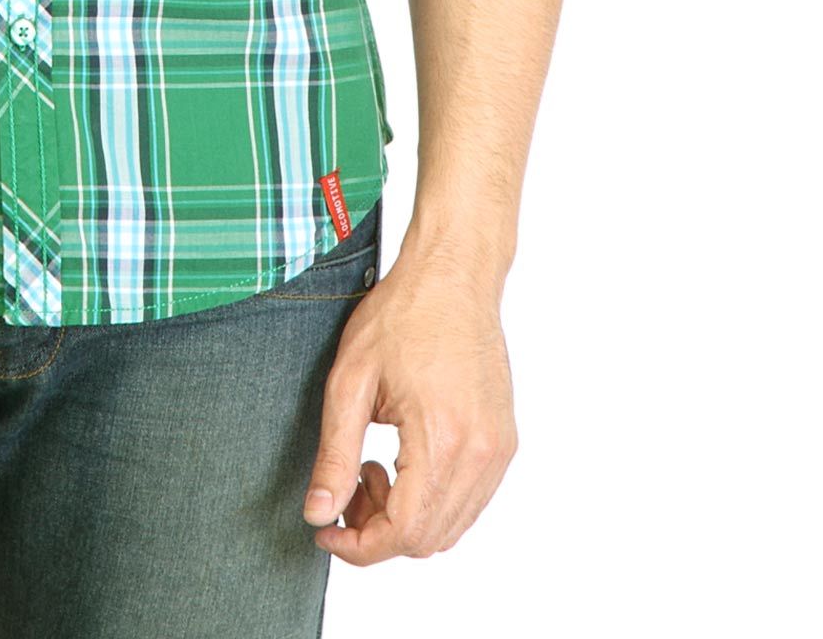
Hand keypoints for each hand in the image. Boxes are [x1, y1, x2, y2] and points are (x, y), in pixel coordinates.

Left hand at [301, 246, 516, 560]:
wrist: (453, 274)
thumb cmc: (403, 314)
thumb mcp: (350, 381)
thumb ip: (335, 454)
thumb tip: (319, 513)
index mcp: (441, 437)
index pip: (404, 531)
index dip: (359, 547)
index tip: (327, 531)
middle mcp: (480, 452)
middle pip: (428, 538)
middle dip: (377, 531)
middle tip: (346, 489)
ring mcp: (498, 449)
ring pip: (451, 526)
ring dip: (405, 518)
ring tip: (372, 467)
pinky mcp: (504, 441)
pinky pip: (469, 500)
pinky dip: (432, 500)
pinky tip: (403, 460)